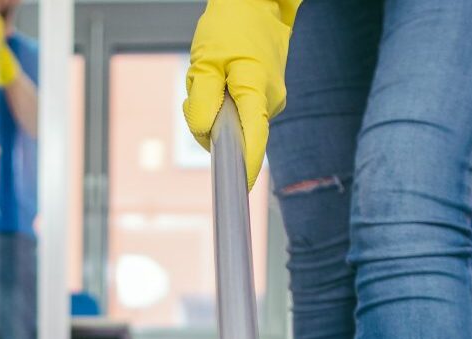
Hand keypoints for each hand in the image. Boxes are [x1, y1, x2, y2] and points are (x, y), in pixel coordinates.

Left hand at [183, 0, 296, 185]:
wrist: (257, 5)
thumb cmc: (231, 26)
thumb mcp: (205, 59)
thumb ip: (202, 98)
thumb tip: (206, 133)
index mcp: (256, 91)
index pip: (254, 139)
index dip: (246, 166)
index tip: (239, 187)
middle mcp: (270, 102)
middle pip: (234, 135)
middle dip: (209, 121)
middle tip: (201, 85)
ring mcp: (270, 100)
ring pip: (232, 123)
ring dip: (214, 107)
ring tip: (214, 73)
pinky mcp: (264, 98)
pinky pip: (237, 112)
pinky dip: (222, 101)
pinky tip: (222, 77)